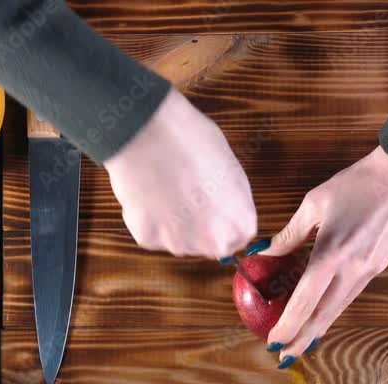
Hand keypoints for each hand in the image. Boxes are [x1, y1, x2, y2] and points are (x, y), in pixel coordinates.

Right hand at [104, 89, 256, 257]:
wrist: (150, 134)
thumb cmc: (193, 142)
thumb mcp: (230, 170)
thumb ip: (231, 201)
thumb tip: (223, 211)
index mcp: (239, 224)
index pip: (238, 236)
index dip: (223, 220)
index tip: (213, 206)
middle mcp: (212, 243)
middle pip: (207, 243)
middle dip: (199, 226)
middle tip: (187, 196)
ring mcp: (178, 244)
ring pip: (178, 240)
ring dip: (173, 223)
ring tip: (166, 191)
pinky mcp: (148, 239)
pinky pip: (152, 234)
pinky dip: (149, 219)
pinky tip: (148, 194)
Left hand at [257, 146, 387, 367]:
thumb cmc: (358, 183)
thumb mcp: (315, 203)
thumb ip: (289, 234)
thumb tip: (264, 253)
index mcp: (333, 252)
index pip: (305, 299)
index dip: (288, 324)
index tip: (273, 341)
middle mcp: (353, 268)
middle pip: (324, 315)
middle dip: (302, 339)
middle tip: (284, 357)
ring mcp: (370, 270)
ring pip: (339, 308)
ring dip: (318, 328)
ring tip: (300, 342)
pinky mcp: (379, 266)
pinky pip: (350, 295)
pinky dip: (333, 309)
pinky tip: (322, 314)